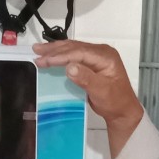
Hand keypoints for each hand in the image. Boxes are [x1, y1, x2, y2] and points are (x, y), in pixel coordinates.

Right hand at [32, 40, 143, 154]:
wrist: (122, 111)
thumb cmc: (114, 102)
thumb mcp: (101, 91)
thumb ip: (86, 78)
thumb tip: (69, 67)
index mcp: (105, 56)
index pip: (79, 52)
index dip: (60, 56)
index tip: (44, 60)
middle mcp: (101, 52)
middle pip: (74, 47)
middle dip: (54, 50)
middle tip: (36, 51)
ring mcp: (96, 57)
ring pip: (73, 49)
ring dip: (55, 50)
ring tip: (38, 50)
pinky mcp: (91, 63)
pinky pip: (74, 55)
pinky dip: (61, 56)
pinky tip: (51, 55)